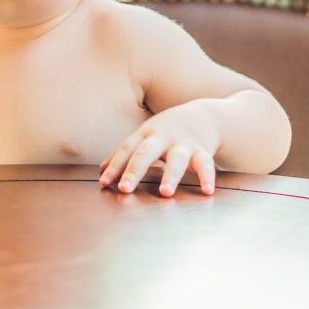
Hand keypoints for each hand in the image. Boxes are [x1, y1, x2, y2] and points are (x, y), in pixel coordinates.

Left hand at [99, 105, 219, 197]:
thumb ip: (126, 153)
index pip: (127, 149)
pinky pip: (205, 164)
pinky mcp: (202, 151)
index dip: (115, 165)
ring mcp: (183, 144)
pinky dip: (207, 177)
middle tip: (125, 188)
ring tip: (165, 192)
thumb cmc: (167, 130)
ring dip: (170, 175)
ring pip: (176, 159)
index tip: (104, 183)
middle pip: (146, 152)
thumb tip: (101, 169)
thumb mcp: (145, 136)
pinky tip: (207, 191)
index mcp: (145, 135)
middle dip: (134, 170)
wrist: (203, 116)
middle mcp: (163, 138)